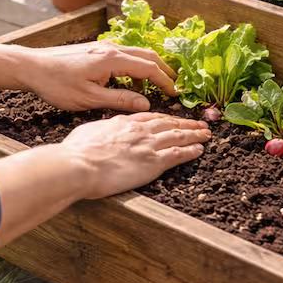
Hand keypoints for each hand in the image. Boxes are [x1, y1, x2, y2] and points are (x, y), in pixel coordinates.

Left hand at [18, 42, 177, 111]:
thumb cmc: (57, 85)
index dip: (165, 82)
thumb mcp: (89, 99)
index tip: (176, 95)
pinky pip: (124, 57)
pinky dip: (135, 69)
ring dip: (149, 70)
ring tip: (155, 89)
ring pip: (136, 55)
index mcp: (112, 59)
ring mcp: (103, 47)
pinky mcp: (96, 51)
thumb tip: (146, 103)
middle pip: (148, 56)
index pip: (149, 68)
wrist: (31, 67)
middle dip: (164, 71)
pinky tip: (130, 85)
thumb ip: (120, 100)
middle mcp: (111, 48)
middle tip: (175, 87)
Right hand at [61, 112, 209, 198]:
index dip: (166, 118)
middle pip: (169, 124)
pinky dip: (190, 151)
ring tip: (206, 134)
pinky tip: (200, 150)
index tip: (175, 118)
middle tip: (200, 123)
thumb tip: (102, 131)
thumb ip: (101, 129)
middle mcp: (139, 131)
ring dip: (194, 134)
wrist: (79, 165)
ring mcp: (148, 145)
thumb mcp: (88, 132)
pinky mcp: (153, 163)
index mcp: (124, 122)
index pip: (151, 117)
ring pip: (178, 136)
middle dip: (186, 123)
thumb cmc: (76, 152)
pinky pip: (177, 154)